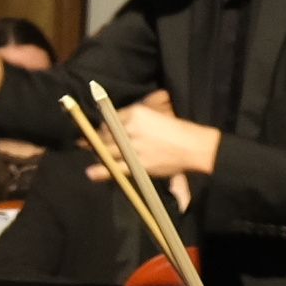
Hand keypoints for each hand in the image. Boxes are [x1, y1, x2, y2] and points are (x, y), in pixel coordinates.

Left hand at [102, 96, 218, 182]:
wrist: (195, 146)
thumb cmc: (178, 129)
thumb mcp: (158, 112)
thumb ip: (140, 112)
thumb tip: (124, 113)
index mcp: (136, 113)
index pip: (109, 119)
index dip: (103, 127)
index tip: (99, 132)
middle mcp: (131, 128)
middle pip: (105, 135)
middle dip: (99, 141)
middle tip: (94, 145)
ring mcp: (132, 147)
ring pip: (107, 150)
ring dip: (100, 154)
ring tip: (97, 156)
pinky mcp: (137, 164)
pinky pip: (114, 168)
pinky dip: (101, 171)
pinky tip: (91, 173)